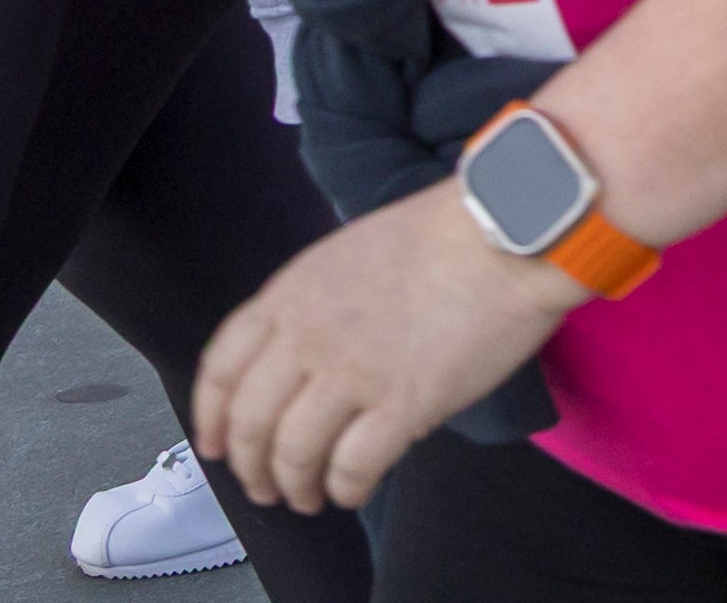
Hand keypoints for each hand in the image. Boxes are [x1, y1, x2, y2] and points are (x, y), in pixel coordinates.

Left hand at [194, 180, 582, 515]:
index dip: (211, 417)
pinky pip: (354, 467)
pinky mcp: (403, 404)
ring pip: (295, 453)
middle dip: (251, 466)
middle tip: (265, 485)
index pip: (221, 370)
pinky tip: (354, 491)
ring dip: (294, 486)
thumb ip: (316, 301)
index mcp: (291, 295)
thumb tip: (309, 354)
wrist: (514, 229)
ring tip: (309, 498)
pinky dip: (346, 489)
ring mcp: (352, 373)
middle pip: (251, 423)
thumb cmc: (451, 231)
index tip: (217, 443)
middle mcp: (308, 338)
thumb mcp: (354, 250)